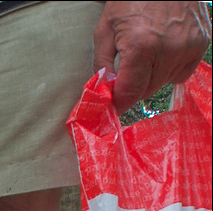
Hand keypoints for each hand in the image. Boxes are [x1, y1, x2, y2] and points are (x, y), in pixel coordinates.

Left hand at [94, 1, 211, 112]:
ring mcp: (189, 47)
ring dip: (151, 78)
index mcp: (142, 47)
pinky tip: (162, 53)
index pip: (130, 93)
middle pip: (147, 91)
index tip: (111, 106)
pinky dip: (170, 70)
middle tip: (125, 74)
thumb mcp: (105, 30)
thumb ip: (102, 64)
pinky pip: (182, 73)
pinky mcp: (202, 43)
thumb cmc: (131, 0)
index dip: (118, 102)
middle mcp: (169, 50)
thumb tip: (104, 91)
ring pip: (164, 83)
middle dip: (133, 88)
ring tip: (145, 55)